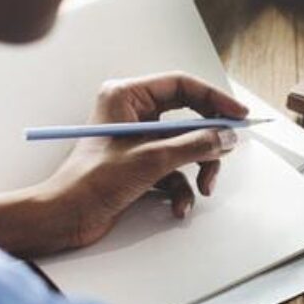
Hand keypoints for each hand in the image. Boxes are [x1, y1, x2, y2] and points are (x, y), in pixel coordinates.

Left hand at [44, 72, 247, 250]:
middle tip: (226, 150)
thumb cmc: (91, 182)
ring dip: (199, 169)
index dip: (214, 99)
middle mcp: (134, 114)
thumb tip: (226, 136)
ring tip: (203, 188)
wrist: (66, 218)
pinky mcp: (141, 164)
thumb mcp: (151, 159)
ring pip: (186, 146)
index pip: (182, 85)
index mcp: (127, 97)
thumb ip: (194, 145)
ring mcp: (139, 140)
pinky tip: (179, 207)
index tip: (238, 114)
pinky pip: (175, 170)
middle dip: (207, 141)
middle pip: (188, 118)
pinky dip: (182, 189)